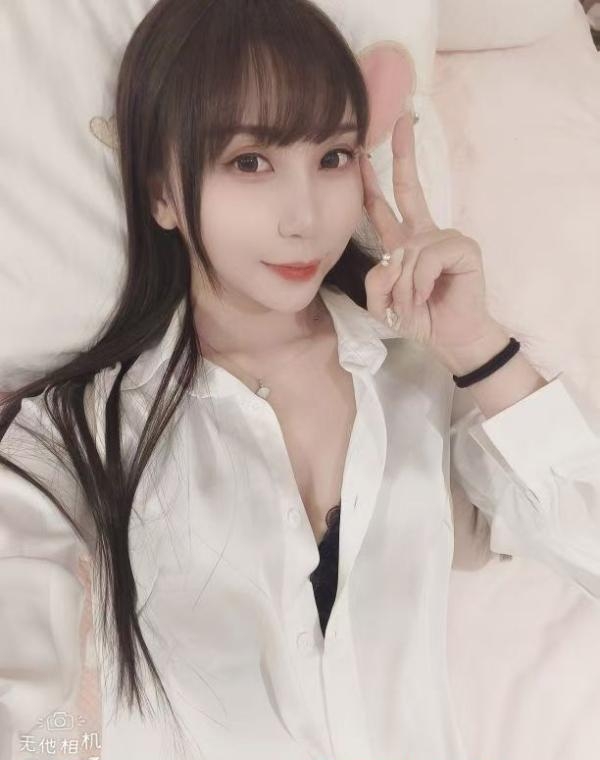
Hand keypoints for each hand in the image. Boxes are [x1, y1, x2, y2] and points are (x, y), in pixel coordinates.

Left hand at [359, 111, 497, 357]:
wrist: (449, 337)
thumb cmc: (419, 318)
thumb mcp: (383, 305)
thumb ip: (376, 283)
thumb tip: (390, 260)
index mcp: (404, 242)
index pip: (384, 207)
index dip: (372, 183)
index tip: (364, 153)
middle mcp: (424, 233)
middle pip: (411, 188)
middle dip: (405, 153)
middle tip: (402, 119)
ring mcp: (446, 238)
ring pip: (408, 250)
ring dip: (404, 285)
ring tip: (412, 303)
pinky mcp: (464, 247)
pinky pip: (428, 258)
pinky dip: (421, 282)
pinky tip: (427, 294)